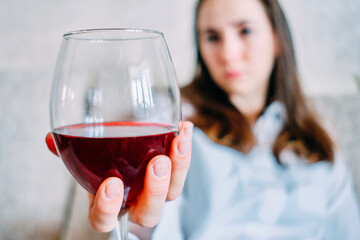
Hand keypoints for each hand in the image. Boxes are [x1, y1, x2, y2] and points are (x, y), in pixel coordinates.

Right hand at [45, 121, 192, 231]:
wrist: (126, 159)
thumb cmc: (104, 164)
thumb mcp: (87, 160)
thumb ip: (71, 151)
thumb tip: (49, 139)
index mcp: (109, 204)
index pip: (105, 218)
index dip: (108, 208)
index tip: (111, 184)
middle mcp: (135, 202)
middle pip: (148, 212)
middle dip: (154, 190)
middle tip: (157, 163)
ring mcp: (157, 191)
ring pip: (173, 192)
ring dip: (178, 167)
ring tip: (179, 141)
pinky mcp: (174, 176)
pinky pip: (183, 168)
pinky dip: (185, 148)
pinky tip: (185, 127)